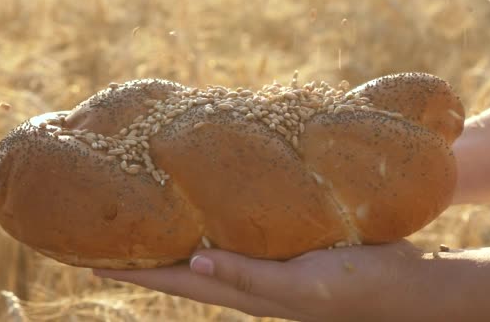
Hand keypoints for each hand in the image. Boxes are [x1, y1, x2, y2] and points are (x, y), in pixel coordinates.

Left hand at [92, 240, 426, 321]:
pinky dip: (215, 215)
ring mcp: (265, 260)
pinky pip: (238, 227)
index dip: (132, 269)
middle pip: (181, 263)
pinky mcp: (284, 242)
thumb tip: (191, 264)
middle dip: (144, 249)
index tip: (87, 256)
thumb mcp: (299, 289)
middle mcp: (246, 277)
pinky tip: (209, 198)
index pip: (174, 279)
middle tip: (108, 227)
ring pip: (206, 242)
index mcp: (244, 291)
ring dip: (175, 230)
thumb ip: (248, 278)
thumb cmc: (354, 290)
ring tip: (147, 209)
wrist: (403, 286)